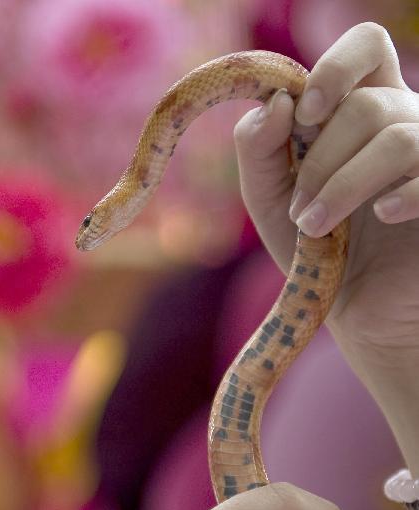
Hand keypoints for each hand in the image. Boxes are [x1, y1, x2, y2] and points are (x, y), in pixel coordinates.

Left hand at [233, 22, 417, 365]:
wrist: (354, 308)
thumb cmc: (311, 245)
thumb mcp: (268, 196)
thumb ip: (259, 147)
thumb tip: (278, 102)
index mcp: (361, 107)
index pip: (365, 47)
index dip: (335, 68)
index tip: (303, 112)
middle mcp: (405, 121)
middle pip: (368, 103)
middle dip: (320, 158)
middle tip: (297, 209)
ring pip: (397, 135)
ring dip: (342, 184)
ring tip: (314, 227)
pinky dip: (402, 194)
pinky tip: (383, 217)